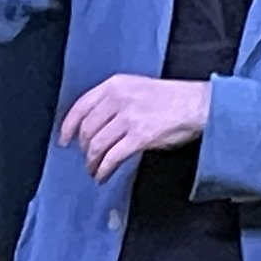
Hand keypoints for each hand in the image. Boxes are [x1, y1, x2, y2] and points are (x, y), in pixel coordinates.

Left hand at [58, 76, 210, 182]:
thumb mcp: (137, 88)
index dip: (68, 127)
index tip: (63, 139)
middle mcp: (118, 99)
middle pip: (87, 129)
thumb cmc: (171, 99)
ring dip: (92, 162)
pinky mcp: (139, 136)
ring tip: (94, 170)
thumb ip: (115, 101)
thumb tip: (95, 124)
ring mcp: (128, 118)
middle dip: (84, 148)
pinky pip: (112, 157)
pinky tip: (103, 175)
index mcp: (115, 85)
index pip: (80, 106)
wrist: (197, 104)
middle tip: (86, 158)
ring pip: (97, 145)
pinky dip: (104, 169)